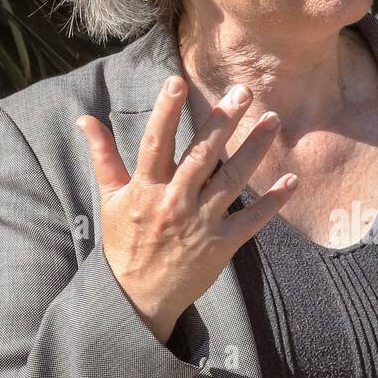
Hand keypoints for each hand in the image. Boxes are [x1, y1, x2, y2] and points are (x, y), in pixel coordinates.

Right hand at [76, 75, 297, 342]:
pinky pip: (251, 219)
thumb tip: (85, 118)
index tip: (176, 80)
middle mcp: (174, 202)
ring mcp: (200, 224)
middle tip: (243, 91)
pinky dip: (273, 202)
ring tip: (273, 121)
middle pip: (202, 156)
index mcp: (146, 189)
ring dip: (254, 149)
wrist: (139, 297)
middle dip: (223, 122)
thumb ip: (104, 157)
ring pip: (232, 180)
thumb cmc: (125, 242)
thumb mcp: (111, 199)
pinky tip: (292, 180)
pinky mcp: (221, 245)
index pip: (156, 143)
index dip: (165, 111)